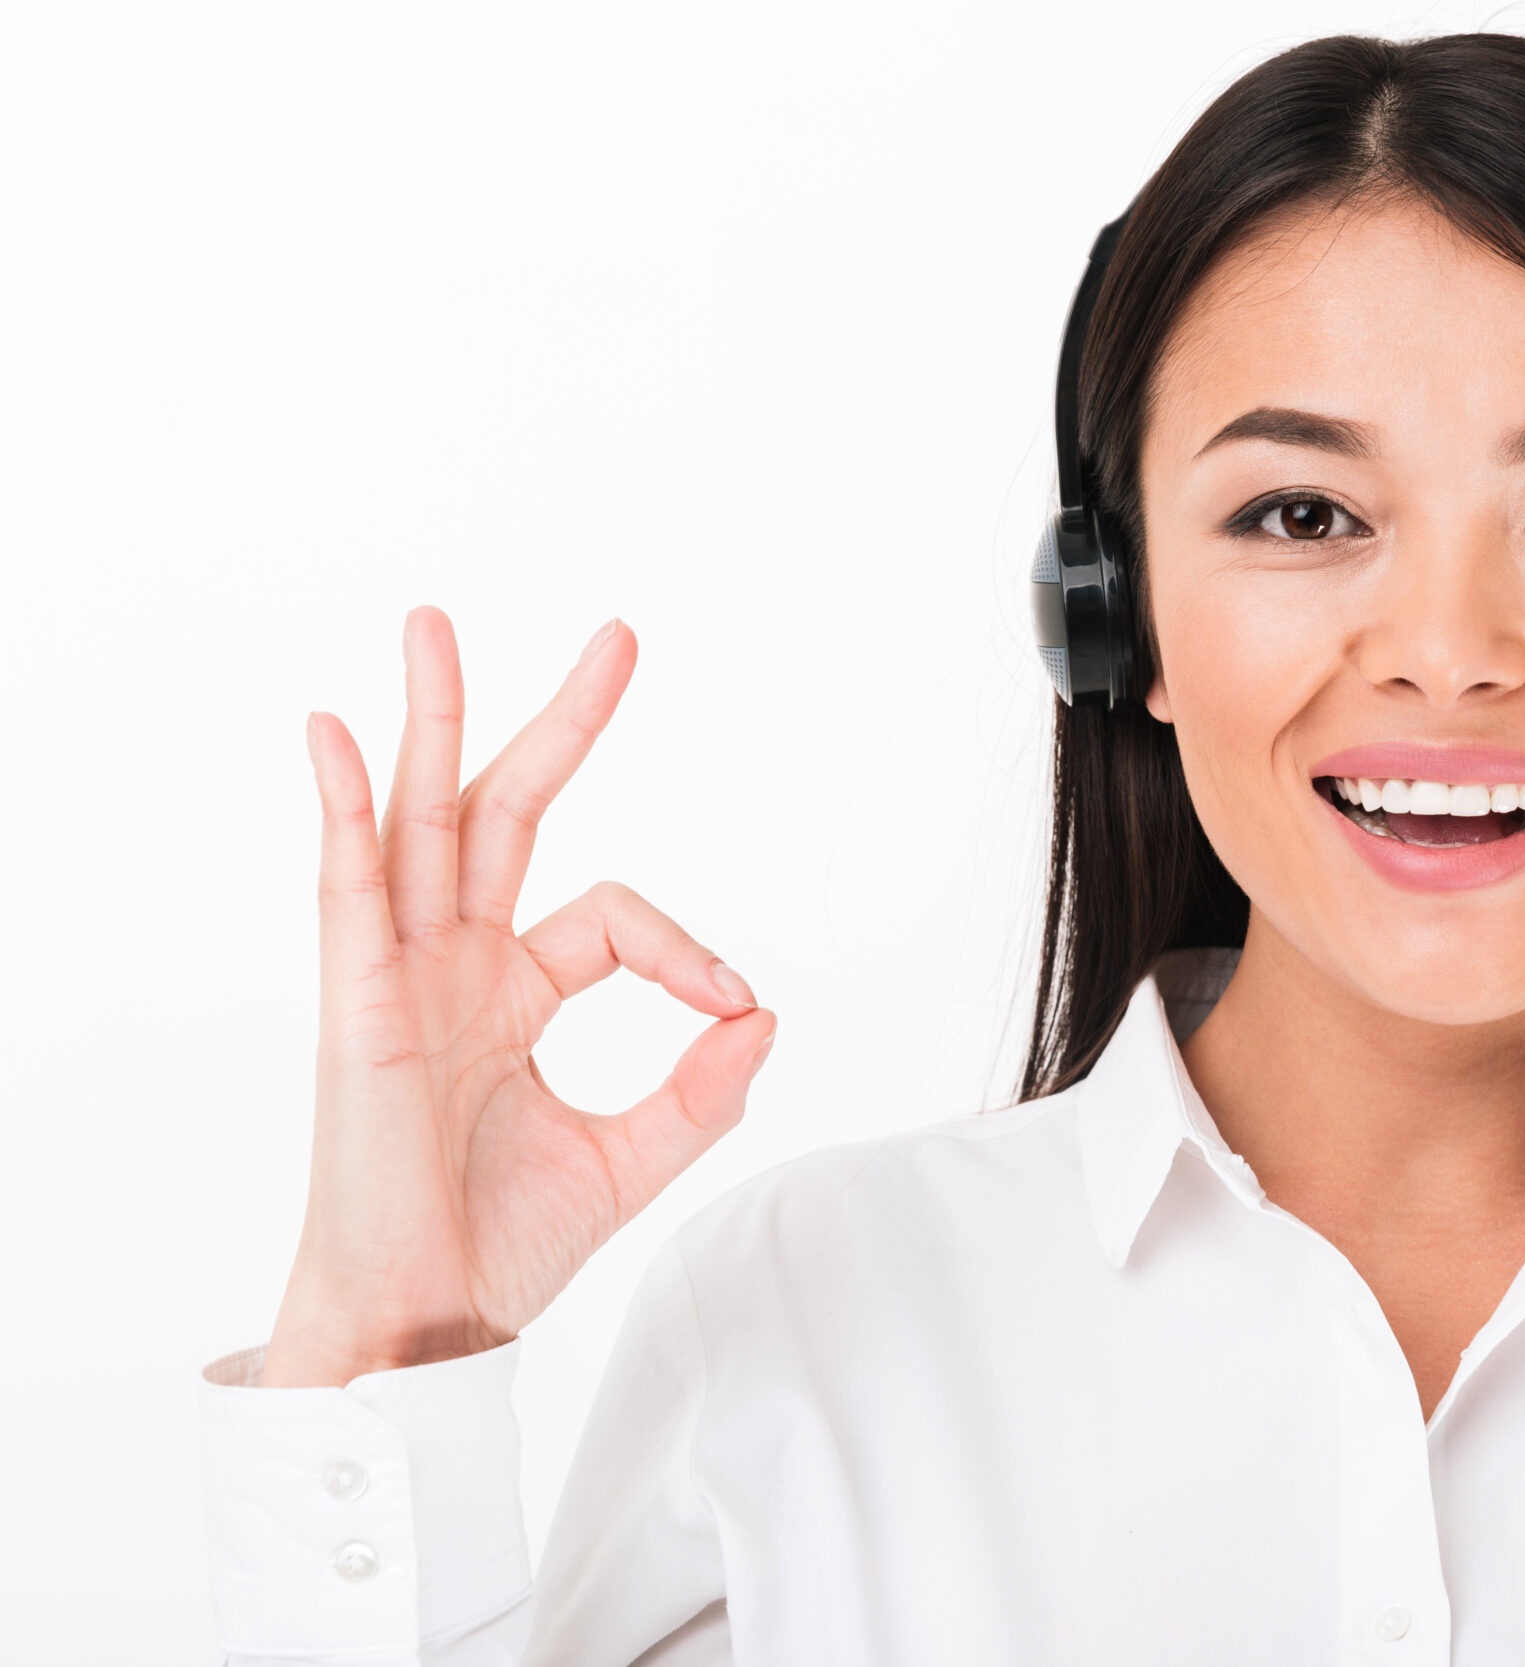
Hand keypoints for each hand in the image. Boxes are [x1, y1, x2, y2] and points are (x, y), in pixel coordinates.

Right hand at [261, 608, 773, 1388]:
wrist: (426, 1328)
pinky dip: (341, 810)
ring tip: (433, 624)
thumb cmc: (497, 1250)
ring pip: (419, 822)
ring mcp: (401, 980)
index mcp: (513, 994)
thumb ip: (702, 1091)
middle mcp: (454, 968)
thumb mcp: (631, 1159)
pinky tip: (333, 734)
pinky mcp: (359, 1010)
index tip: (735, 1006)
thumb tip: (764, 1014)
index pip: (611, 916)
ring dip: (430, 721)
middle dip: (558, 724)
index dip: (685, 948)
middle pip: (504, 813)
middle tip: (618, 639)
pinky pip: (346, 892)